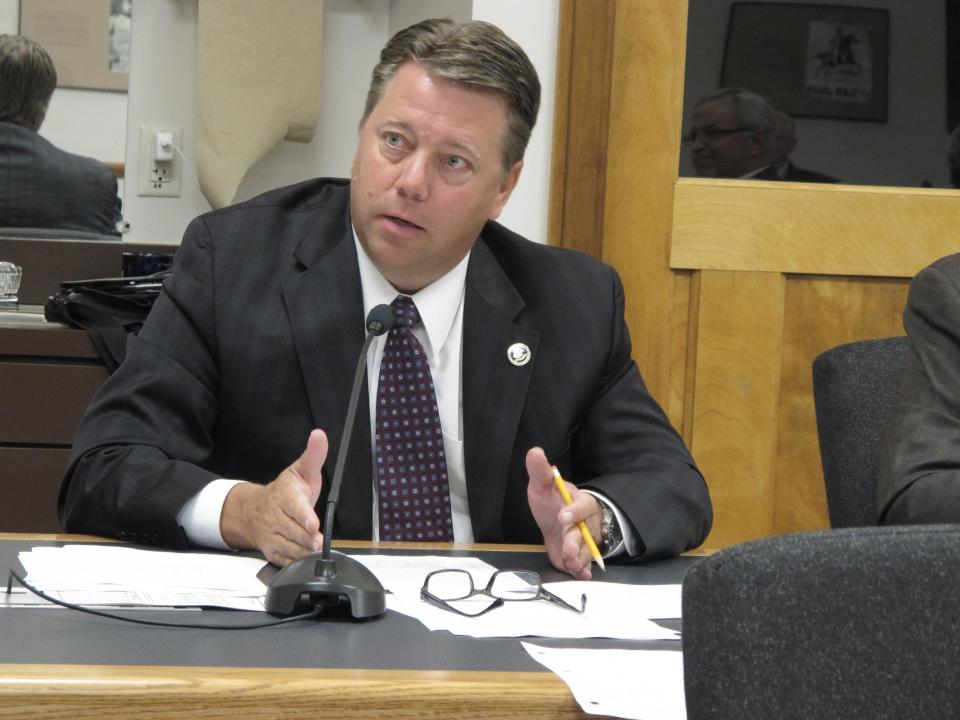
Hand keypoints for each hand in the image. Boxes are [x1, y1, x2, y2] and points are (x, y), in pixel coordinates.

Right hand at [220, 429, 327, 566]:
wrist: (254, 510)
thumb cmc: (285, 491)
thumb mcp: (301, 470)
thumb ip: (314, 455)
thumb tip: (319, 436)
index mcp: (284, 495)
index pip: (294, 506)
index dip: (304, 516)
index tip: (314, 524)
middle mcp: (275, 516)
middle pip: (292, 530)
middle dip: (306, 537)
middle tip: (318, 541)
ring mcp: (272, 535)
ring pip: (288, 547)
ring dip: (302, 551)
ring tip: (315, 551)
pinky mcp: (272, 551)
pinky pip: (283, 560)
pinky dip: (295, 562)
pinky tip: (307, 561)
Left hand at [525, 447, 602, 579]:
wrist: (556, 521)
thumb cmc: (552, 501)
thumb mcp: (542, 485)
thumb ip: (539, 471)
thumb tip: (534, 451)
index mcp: (579, 502)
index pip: (583, 505)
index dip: (575, 511)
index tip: (563, 515)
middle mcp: (587, 523)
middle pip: (586, 533)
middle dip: (576, 541)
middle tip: (568, 548)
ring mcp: (585, 541)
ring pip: (585, 551)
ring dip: (578, 559)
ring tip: (571, 563)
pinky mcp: (579, 556)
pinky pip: (584, 564)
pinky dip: (582, 570)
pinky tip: (581, 574)